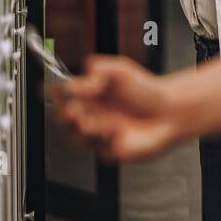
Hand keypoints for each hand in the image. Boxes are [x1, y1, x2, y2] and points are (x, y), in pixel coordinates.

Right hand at [47, 53, 183, 162]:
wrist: (169, 111)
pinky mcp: (107, 150)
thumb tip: (75, 80)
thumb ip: (97, 70)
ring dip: (83, 129)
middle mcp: (88, 114)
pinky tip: (117, 131)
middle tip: (74, 110)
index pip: (60, 93)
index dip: (52, 91)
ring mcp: (96, 133)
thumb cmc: (146, 91)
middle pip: (62, 118)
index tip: (51, 89)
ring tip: (96, 123)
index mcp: (87, 94)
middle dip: (65, 115)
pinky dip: (105, 139)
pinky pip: (97, 148)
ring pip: (74, 136)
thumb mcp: (120, 71)